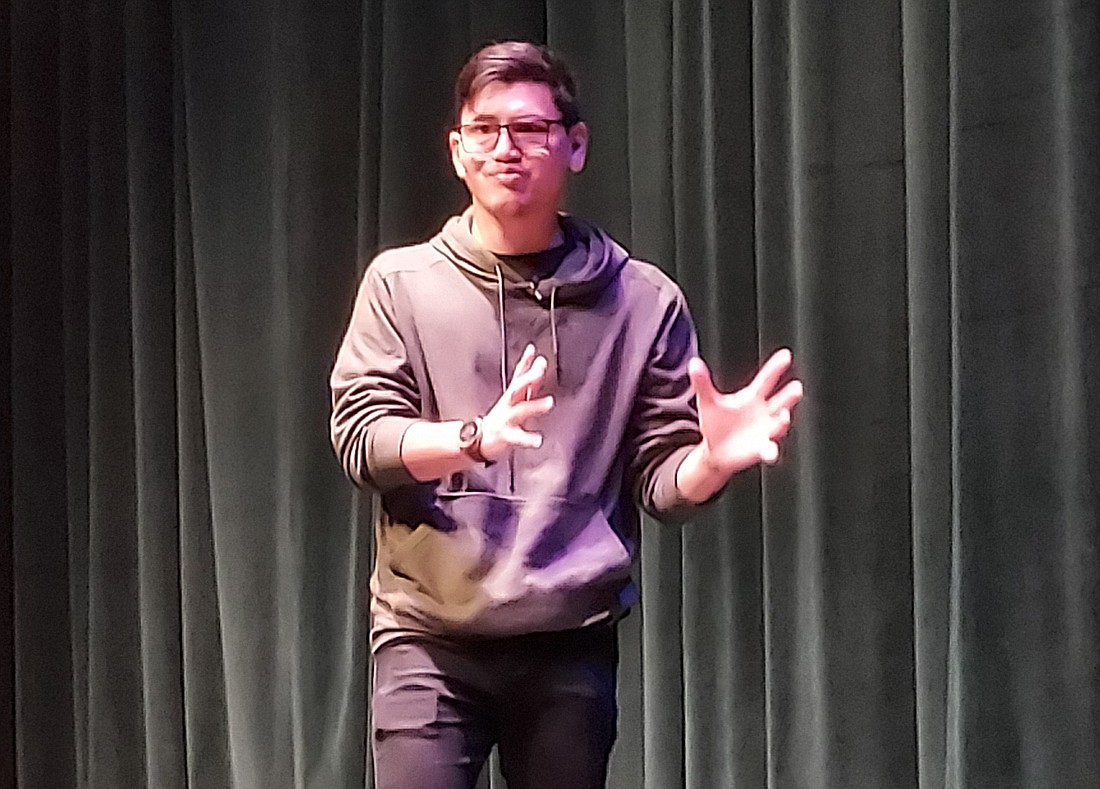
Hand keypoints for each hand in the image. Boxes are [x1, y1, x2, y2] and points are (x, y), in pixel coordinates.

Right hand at [479, 344, 554, 461]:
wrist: (478, 439)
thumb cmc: (502, 417)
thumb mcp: (515, 398)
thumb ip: (529, 382)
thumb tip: (540, 362)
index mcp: (512, 395)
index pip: (519, 375)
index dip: (525, 361)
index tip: (532, 350)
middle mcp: (509, 404)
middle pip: (518, 387)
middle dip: (529, 378)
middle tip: (540, 370)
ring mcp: (507, 419)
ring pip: (521, 410)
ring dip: (535, 406)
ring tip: (549, 402)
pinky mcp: (506, 436)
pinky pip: (518, 438)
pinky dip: (528, 439)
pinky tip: (538, 440)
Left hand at [688, 348, 803, 474]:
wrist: (715, 451)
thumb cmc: (716, 423)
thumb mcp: (708, 401)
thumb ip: (703, 383)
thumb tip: (694, 364)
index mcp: (752, 398)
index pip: (766, 380)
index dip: (775, 368)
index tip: (785, 355)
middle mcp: (763, 413)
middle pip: (780, 401)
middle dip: (789, 395)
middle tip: (796, 387)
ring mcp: (765, 431)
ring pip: (778, 424)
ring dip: (783, 421)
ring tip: (784, 416)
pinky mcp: (760, 449)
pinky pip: (768, 449)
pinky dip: (770, 451)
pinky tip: (771, 452)